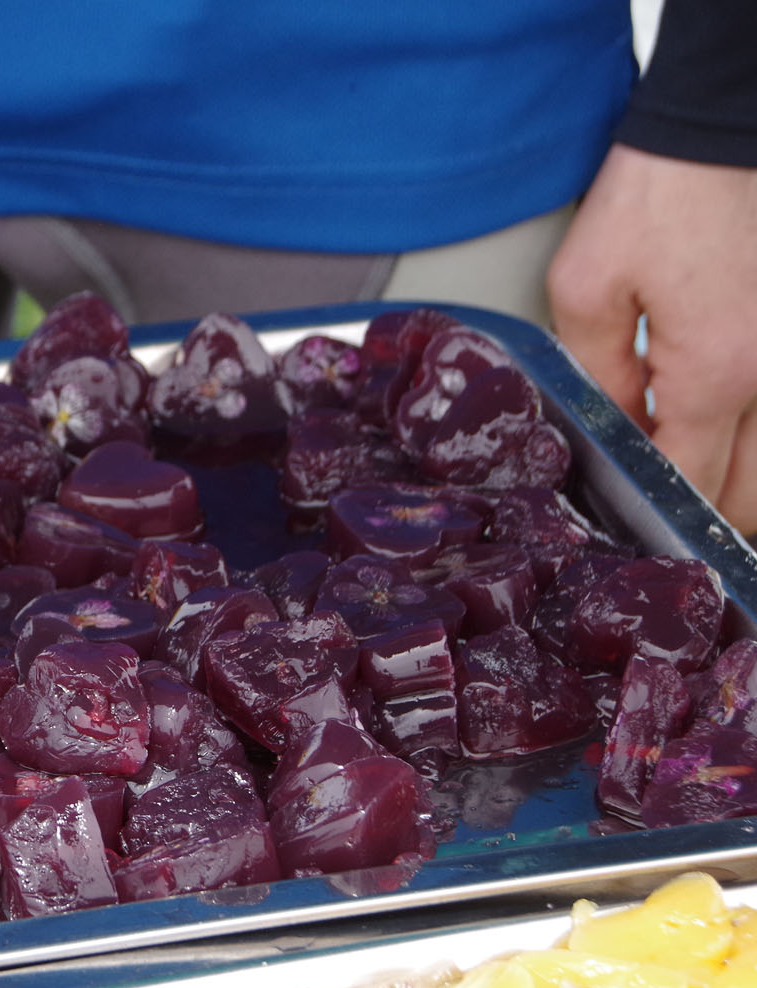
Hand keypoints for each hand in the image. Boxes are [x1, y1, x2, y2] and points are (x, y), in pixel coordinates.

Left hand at [548, 144, 756, 531]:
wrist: (718, 131)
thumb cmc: (655, 199)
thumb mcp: (588, 289)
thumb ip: (599, 376)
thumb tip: (614, 432)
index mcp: (716, 376)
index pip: (689, 487)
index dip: (648, 514)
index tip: (615, 515)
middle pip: (748, 498)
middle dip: (698, 514)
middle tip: (647, 508)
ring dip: (735, 484)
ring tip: (680, 475)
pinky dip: (752, 442)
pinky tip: (710, 431)